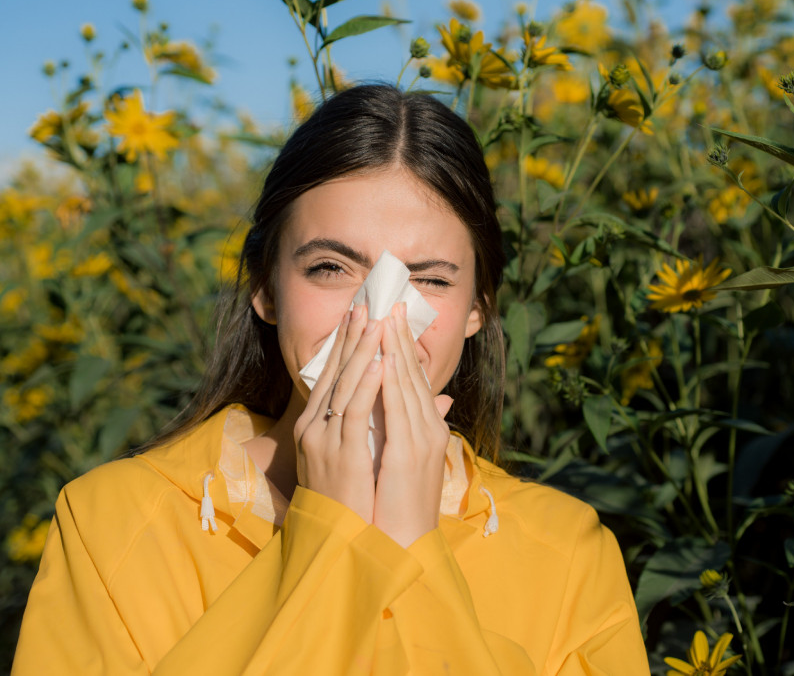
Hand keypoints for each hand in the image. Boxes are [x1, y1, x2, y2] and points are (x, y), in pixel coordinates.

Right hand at [292, 305, 383, 521]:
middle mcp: (313, 429)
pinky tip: (378, 365)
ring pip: (343, 388)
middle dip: (351, 338)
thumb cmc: (351, 501)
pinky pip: (353, 415)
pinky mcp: (339, 456)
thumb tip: (427, 400)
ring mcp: (323, 441)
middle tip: (366, 304)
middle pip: (334, 374)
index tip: (361, 316)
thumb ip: (383, 424)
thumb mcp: (362, 456)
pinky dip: (365, 388)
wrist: (336, 541)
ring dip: (361, 353)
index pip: (333, 376)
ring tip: (376, 323)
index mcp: (316, 426)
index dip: (347, 345)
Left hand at [373, 301, 454, 547]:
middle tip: (389, 304)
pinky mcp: (408, 454)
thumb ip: (416, 429)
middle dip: (400, 339)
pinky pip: (399, 411)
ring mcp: (421, 441)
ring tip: (385, 320)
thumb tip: (430, 404)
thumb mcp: (406, 462)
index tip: (391, 319)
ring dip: (396, 351)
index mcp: (427, 430)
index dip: (403, 348)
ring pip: (407, 386)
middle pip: (413, 376)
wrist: (406, 543)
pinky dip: (393, 383)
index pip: (414, 381)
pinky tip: (385, 360)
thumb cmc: (401, 505)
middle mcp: (428, 430)